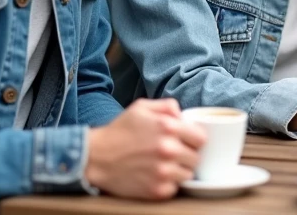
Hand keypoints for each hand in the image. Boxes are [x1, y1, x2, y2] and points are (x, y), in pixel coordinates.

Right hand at [85, 98, 205, 198]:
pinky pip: (175, 188)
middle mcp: (169, 150)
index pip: (201, 138)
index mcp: (168, 127)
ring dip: (178, 170)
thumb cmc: (118, 131)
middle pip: (196, 158)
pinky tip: (155, 175)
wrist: (95, 158)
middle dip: (186, 155)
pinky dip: (168, 184)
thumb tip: (184, 115)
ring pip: (188, 174)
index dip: (193, 139)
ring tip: (162, 165)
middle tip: (171, 154)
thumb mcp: (141, 107)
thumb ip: (167, 106)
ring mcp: (163, 172)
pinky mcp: (157, 190)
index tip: (185, 141)